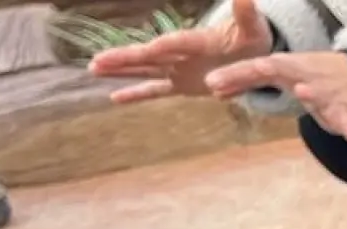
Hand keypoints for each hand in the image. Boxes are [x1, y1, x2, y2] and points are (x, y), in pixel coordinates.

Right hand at [88, 0, 271, 102]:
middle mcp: (181, 54)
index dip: (164, 47)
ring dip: (121, 70)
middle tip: (98, 59)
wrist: (251, 53)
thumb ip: (247, 14)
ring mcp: (178, 68)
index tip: (148, 50)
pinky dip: (137, 94)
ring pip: (145, 70)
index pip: (178, 43)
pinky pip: (156, 90)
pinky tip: (114, 97)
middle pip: (150, 55)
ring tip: (93, 68)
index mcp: (198, 40)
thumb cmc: (251, 38)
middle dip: (126, 58)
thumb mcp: (253, 28)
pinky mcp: (180, 83)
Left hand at [205, 51, 346, 141]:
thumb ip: (248, 82)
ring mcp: (326, 91)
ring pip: (317, 92)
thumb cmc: (308, 76)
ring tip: (303, 92)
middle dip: (270, 69)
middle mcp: (303, 75)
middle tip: (259, 68)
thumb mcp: (277, 75)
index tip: (211, 83)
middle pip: (281, 70)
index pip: (255, 68)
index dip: (234, 75)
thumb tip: (214, 90)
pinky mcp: (346, 109)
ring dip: (311, 92)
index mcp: (284, 67)